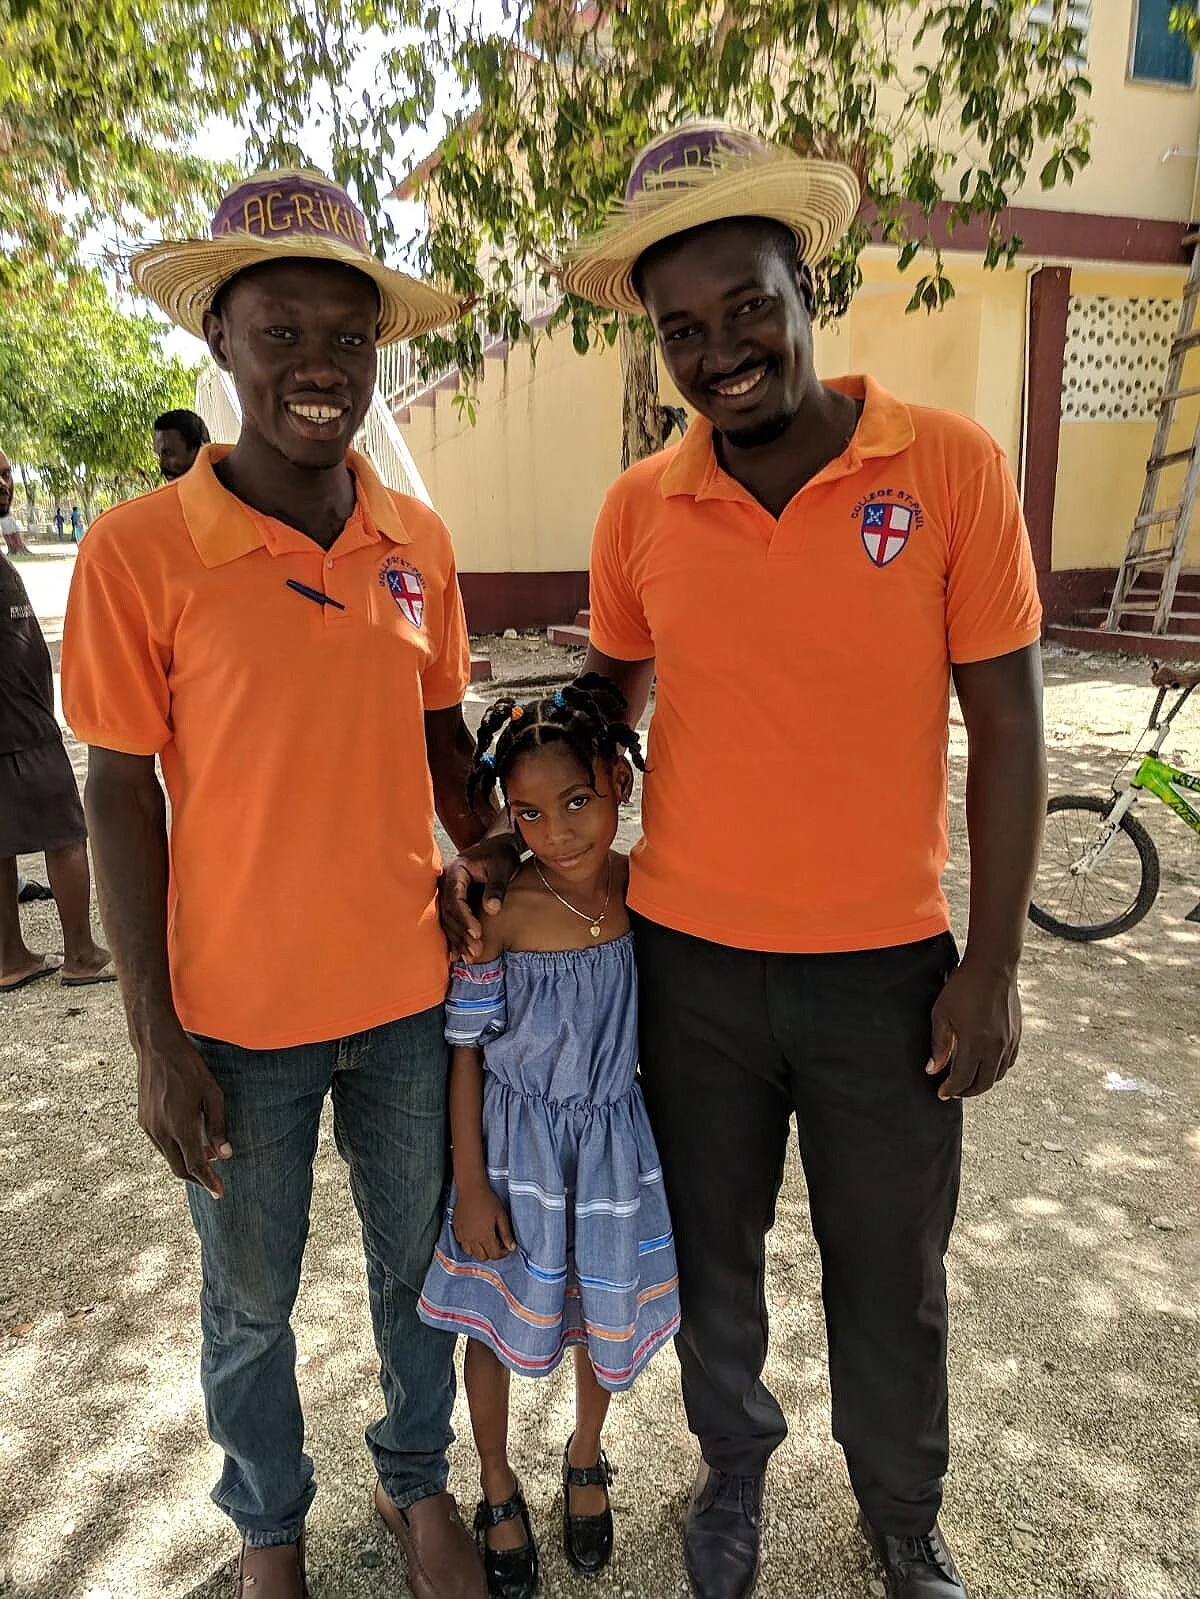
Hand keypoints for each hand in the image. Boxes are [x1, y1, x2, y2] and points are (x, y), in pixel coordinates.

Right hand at [134, 1025, 232, 1196]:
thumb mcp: (213, 1095)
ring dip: (186, 1161)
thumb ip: (218, 1127)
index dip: (209, 1181)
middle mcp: (161, 1131)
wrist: (157, 1049)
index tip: (219, 1193)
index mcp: (180, 1126)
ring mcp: (149, 1127)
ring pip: (168, 1157)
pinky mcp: (143, 1121)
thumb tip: (225, 1155)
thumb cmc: (190, 1069)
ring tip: (207, 1153)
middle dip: (197, 1179)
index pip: (195, 1165)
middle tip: (214, 1179)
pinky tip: (188, 1139)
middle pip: (179, 1168)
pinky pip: (160, 1144)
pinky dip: (175, 1149)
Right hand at [439, 833, 521, 958]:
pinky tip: (458, 956)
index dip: (465, 918)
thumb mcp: (503, 866)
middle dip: (462, 934)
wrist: (498, 845)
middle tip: (476, 952)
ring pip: (447, 920)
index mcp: (455, 870)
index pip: (455, 898)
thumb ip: (497, 887)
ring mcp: (446, 892)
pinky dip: (455, 938)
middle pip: (449, 912)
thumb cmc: (501, 854)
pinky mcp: (452, 901)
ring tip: (471, 958)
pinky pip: (450, 921)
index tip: (477, 934)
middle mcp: (445, 881)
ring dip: (458, 940)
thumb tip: (492, 910)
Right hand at [452, 1181, 515, 1261]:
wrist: (471, 1189)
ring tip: (485, 1239)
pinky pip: (462, 1244)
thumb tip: (512, 1248)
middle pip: (483, 1257)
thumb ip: (506, 1234)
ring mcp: (462, 1236)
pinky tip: (475, 1234)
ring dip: (479, 1250)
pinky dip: (469, 1244)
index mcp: (485, 1237)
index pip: (495, 1255)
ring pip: (471, 1253)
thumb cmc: (488, 1200)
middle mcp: (472, 1240)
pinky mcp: (456, 1230)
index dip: (503, 1253)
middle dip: (492, 1253)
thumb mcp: (502, 1216)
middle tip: (497, 1242)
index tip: (507, 1245)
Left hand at [925, 957, 1020, 1100]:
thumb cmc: (963, 987)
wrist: (993, 967)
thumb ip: (939, 1045)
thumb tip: (933, 1069)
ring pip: (998, 1075)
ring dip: (983, 1082)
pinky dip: (997, 1070)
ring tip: (969, 1080)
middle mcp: (995, 1047)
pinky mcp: (1017, 1034)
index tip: (942, 1093)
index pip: (963, 1079)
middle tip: (954, 1091)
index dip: (951, 1089)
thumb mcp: (941, 1014)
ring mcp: (1009, 1041)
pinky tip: (987, 1065)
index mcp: (974, 1043)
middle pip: (983, 1083)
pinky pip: (1009, 1062)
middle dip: (967, 1091)